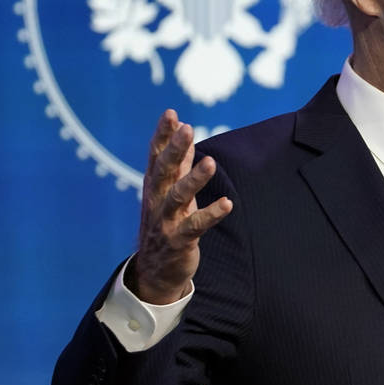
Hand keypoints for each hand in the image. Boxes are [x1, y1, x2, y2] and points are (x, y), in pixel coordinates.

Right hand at [125, 110, 232, 304]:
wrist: (155, 270)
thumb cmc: (166, 222)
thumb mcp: (170, 190)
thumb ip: (178, 162)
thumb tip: (184, 132)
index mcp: (155, 186)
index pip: (156, 156)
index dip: (163, 135)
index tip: (171, 113)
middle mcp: (156, 200)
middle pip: (164, 171)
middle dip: (174, 149)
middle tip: (188, 128)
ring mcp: (165, 221)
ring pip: (178, 197)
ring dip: (194, 179)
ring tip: (210, 162)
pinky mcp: (178, 240)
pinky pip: (195, 226)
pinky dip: (211, 214)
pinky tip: (228, 204)